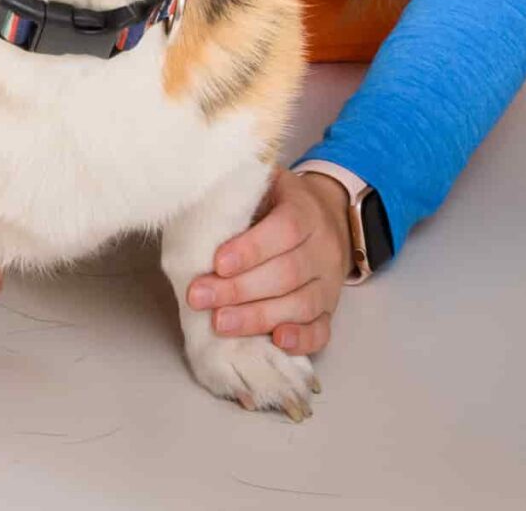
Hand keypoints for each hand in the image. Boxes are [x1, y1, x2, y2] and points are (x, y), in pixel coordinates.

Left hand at [185, 167, 350, 357]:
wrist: (329, 216)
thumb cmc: (281, 203)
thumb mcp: (265, 184)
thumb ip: (238, 194)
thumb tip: (194, 203)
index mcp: (306, 211)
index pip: (285, 229)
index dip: (251, 249)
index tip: (217, 263)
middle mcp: (323, 247)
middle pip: (286, 273)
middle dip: (239, 289)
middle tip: (200, 298)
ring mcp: (329, 281)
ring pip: (301, 304)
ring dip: (258, 318)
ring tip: (220, 324)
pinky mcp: (330, 309)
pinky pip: (322, 329)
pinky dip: (301, 339)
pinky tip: (276, 341)